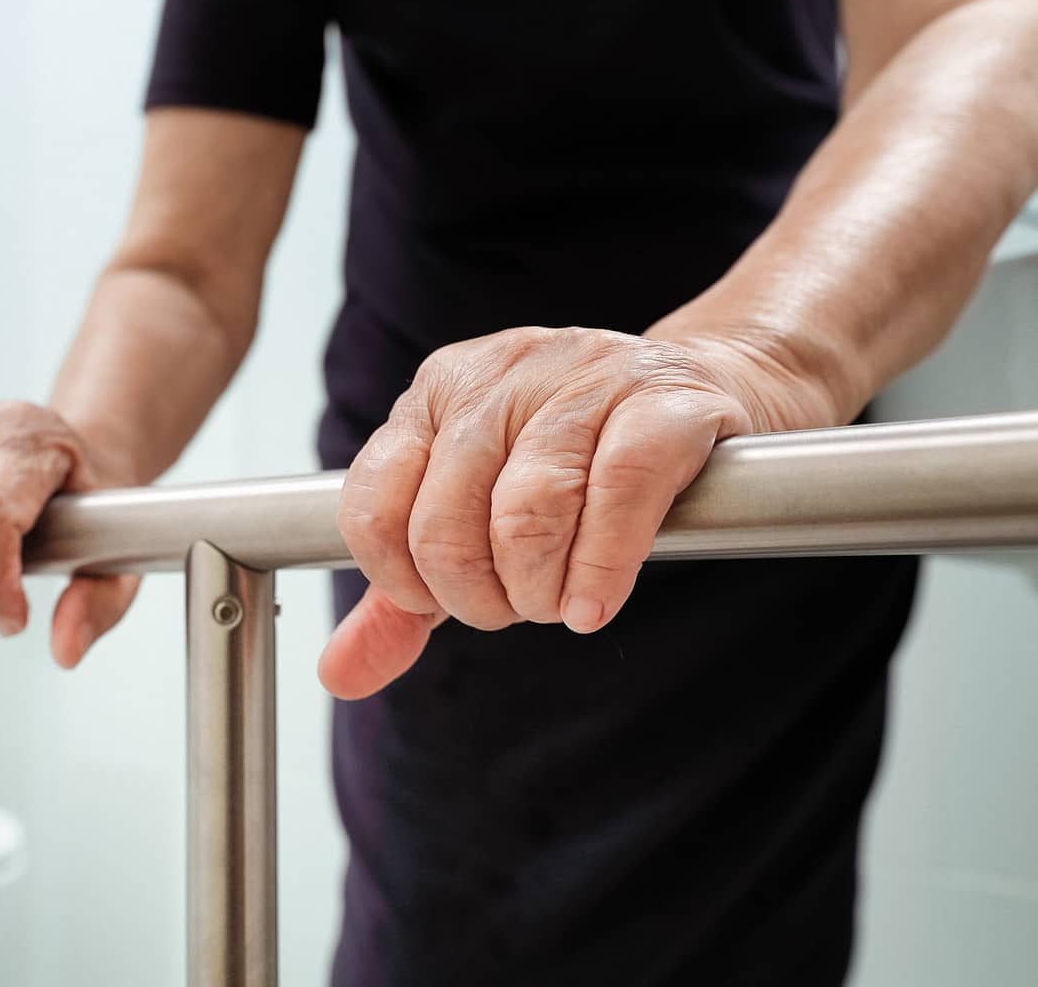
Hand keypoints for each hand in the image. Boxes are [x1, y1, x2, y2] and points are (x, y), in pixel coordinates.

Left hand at [319, 326, 835, 699]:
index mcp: (436, 395)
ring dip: (539, 590)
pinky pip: (617, 493)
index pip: (373, 505)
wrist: (712, 390)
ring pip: (526, 511)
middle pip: (446, 522)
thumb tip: (338, 675)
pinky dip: (601, 569)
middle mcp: (498, 375)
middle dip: (478, 598)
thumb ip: (406, 597)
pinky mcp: (663, 401)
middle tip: (518, 607)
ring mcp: (582, 378)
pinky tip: (595, 603)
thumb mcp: (477, 521)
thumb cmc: (581, 466)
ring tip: (561, 602)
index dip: (404, 581)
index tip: (446, 603)